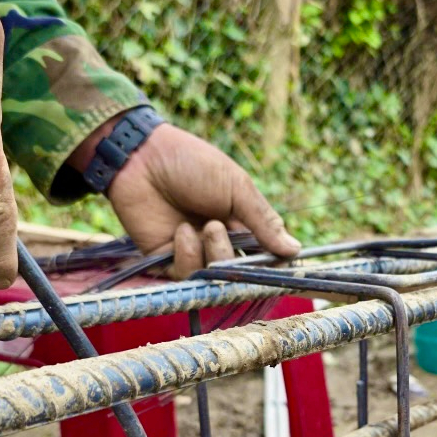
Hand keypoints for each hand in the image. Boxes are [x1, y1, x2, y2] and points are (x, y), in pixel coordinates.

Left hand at [75, 122, 300, 277]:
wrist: (142, 157)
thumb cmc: (192, 164)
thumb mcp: (237, 187)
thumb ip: (264, 221)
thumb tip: (294, 250)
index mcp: (241, 223)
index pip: (264, 255)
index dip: (271, 264)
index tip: (279, 266)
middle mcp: (219, 242)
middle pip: (240, 272)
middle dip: (235, 257)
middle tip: (222, 228)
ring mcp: (193, 252)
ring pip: (214, 279)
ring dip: (214, 254)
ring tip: (206, 226)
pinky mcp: (166, 260)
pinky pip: (186, 276)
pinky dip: (188, 255)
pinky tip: (181, 231)